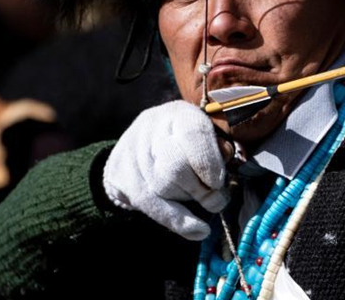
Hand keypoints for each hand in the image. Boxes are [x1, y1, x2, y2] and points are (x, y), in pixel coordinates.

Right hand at [103, 100, 228, 239]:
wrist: (139, 144)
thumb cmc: (187, 143)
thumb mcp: (208, 136)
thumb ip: (220, 150)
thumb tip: (223, 173)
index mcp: (179, 113)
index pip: (192, 135)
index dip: (208, 163)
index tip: (218, 182)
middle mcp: (152, 127)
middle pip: (175, 167)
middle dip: (200, 190)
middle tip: (217, 199)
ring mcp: (132, 151)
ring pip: (162, 188)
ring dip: (189, 202)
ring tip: (207, 203)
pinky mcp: (120, 176)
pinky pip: (151, 206)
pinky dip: (177, 222)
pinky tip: (198, 231)